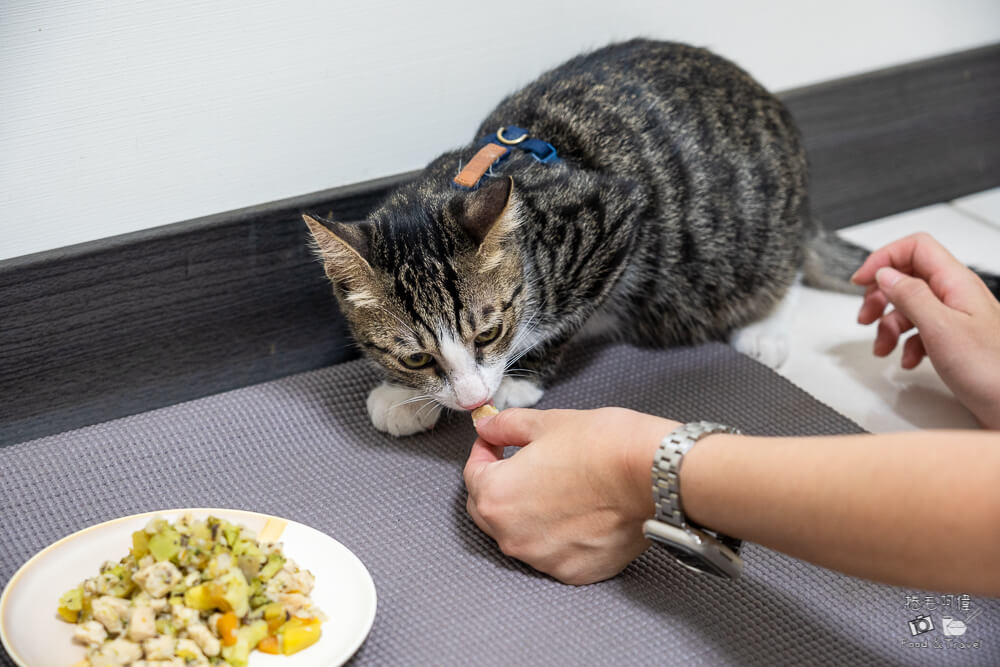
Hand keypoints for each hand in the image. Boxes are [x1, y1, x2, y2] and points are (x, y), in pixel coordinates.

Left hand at [463, 408, 676, 584]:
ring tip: (554, 486)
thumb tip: (488, 427)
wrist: (652, 474)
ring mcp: (543, 559)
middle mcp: (512, 536)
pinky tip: (576, 512)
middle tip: (517, 463)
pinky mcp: (573, 571)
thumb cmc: (602, 446)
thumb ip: (506, 426)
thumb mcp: (545, 422)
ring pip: (520, 534)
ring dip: (526, 512)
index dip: (483, 452)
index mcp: (496, 497)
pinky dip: (556, 535)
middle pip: (488, 510)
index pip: (472, 475)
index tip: (493, 443)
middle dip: (497, 485)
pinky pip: (552, 553)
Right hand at [852, 233, 999, 427]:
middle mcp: (957, 296)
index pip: (915, 248)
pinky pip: (920, 331)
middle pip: (908, 277)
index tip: (862, 280)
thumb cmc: (993, 372)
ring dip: (889, 325)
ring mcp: (956, 318)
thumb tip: (885, 275)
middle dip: (881, 296)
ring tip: (883, 346)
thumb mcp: (941, 328)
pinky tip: (907, 359)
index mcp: (956, 283)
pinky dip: (906, 344)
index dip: (884, 259)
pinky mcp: (954, 341)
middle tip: (866, 316)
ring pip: (910, 307)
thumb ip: (910, 296)